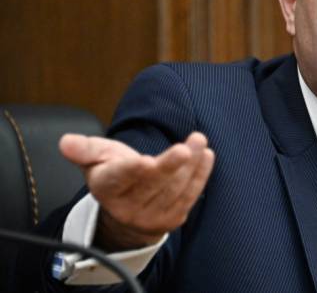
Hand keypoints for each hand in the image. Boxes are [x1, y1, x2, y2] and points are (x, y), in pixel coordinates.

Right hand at [59, 132, 214, 250]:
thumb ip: (85, 149)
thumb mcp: (98, 157)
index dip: (132, 171)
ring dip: (191, 164)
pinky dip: (200, 175)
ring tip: (199, 140)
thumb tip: (66, 142)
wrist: (129, 208)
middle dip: (170, 165)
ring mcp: (151, 216)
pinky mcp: (172, 219)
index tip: (146, 161)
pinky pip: (189, 196)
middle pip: (152, 184)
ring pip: (174, 188)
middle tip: (185, 148)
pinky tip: (206, 155)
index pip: (119, 178)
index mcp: (107, 188)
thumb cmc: (116, 173)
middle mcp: (127, 207)